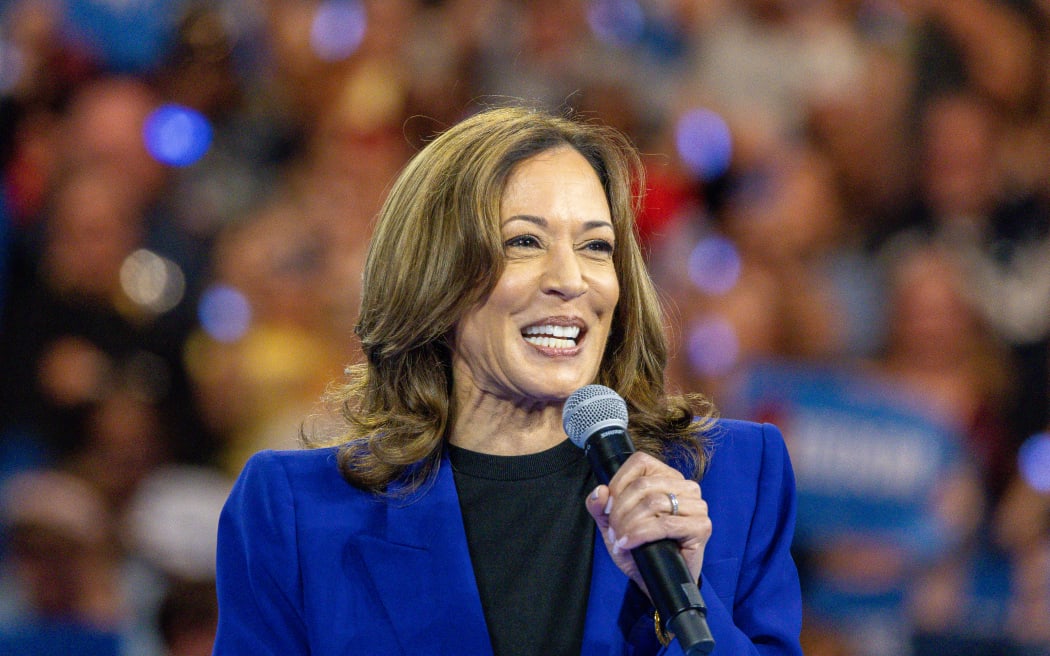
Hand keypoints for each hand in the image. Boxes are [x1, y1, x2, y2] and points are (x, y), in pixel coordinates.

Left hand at [584, 451, 710, 595]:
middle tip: (614, 531)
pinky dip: (641, 534)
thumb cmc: (639, 548)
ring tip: (622, 540)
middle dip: (620, 510)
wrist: (656, 581)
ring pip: (653, 502)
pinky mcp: (701, 526)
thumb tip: (600, 491)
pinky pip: (665, 524)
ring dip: (629, 524)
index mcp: (666, 476)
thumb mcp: (612, 525)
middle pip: (643, 485)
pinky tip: (630, 544)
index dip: (618, 483)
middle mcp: (685, 486)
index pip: (640, 462)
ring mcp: (697, 505)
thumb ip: (600, 506)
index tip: (608, 508)